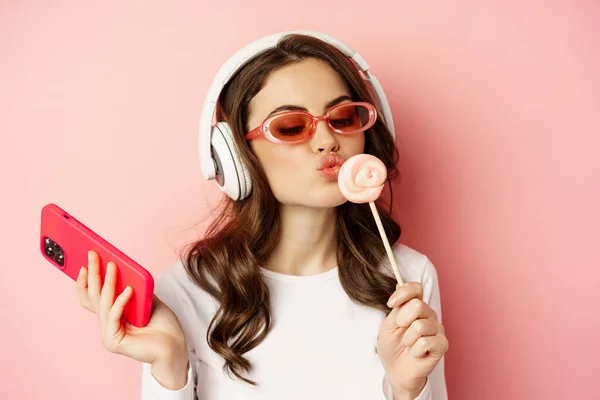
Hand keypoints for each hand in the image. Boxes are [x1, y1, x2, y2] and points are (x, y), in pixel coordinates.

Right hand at [76, 250, 187, 368]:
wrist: (175, 345)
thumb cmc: (163, 325)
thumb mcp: (147, 300)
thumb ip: (134, 288)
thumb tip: (124, 268)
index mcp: (112, 315)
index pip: (91, 297)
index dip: (86, 279)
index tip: (86, 260)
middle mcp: (107, 324)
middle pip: (93, 296)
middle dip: (92, 273)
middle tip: (93, 255)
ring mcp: (108, 333)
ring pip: (103, 303)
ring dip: (108, 282)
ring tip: (113, 266)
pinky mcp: (113, 340)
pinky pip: (113, 315)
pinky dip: (120, 301)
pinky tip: (129, 290)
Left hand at [376, 282, 448, 397]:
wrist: (396, 370)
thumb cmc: (392, 346)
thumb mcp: (388, 325)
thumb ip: (397, 307)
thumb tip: (399, 284)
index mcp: (415, 306)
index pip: (416, 288)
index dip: (404, 292)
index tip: (391, 304)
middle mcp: (428, 314)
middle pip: (418, 305)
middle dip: (402, 320)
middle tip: (400, 330)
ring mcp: (437, 329)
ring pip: (420, 326)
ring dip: (407, 339)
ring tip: (408, 345)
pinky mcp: (442, 344)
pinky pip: (426, 342)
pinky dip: (415, 350)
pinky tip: (416, 354)